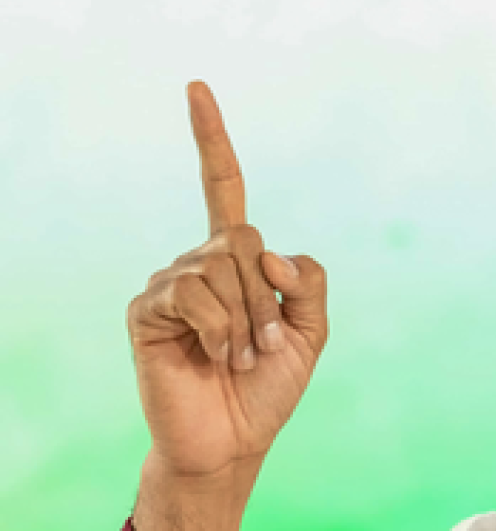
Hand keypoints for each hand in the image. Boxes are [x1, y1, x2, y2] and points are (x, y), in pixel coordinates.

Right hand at [127, 83, 327, 483]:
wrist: (233, 441)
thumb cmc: (268, 389)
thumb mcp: (311, 335)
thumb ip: (307, 284)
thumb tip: (268, 250)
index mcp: (236, 263)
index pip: (223, 189)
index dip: (211, 141)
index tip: (197, 89)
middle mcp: (198, 264)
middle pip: (243, 238)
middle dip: (267, 297)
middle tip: (267, 345)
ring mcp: (170, 286)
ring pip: (222, 268)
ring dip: (248, 320)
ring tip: (242, 359)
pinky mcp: (148, 311)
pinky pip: (193, 293)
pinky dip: (221, 330)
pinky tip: (217, 358)